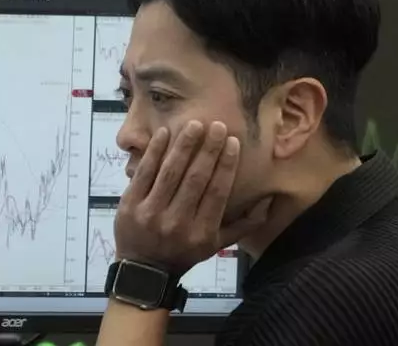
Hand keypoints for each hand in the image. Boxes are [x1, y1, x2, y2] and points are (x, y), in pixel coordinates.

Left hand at [114, 120, 269, 275]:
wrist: (142, 273)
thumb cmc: (185, 254)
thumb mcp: (217, 245)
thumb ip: (244, 225)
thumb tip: (269, 201)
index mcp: (201, 231)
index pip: (217, 192)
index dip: (226, 165)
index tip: (232, 142)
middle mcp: (177, 222)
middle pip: (195, 179)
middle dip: (208, 149)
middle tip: (217, 125)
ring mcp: (150, 213)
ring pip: (170, 173)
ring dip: (184, 146)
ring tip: (194, 125)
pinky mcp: (128, 206)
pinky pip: (143, 174)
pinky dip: (154, 153)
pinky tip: (164, 134)